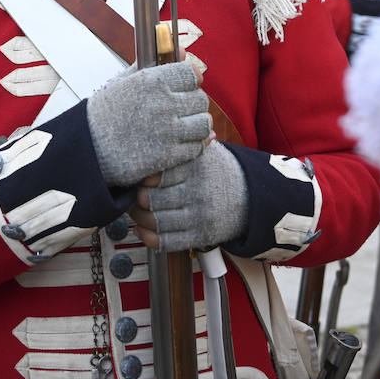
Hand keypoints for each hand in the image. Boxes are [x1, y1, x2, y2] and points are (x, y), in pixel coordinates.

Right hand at [87, 62, 209, 186]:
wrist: (86, 148)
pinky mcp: (168, 155)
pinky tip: (178, 144)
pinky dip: (191, 146)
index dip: (191, 81)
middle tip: (183, 110)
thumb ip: (154, 64)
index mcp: (152, 81)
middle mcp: (163, 103)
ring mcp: (167, 131)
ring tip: (185, 127)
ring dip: (197, 126)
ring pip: (203, 124)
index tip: (187, 86)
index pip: (191, 75)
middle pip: (200, 100)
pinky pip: (195, 148)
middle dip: (193, 105)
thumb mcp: (124, 82)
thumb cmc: (105, 114)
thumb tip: (182, 49)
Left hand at [130, 141, 247, 251]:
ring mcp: (198, 217)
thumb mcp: (207, 152)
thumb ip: (184, 146)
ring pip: (156, 222)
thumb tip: (154, 136)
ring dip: (138, 218)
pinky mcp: (199, 236)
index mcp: (197, 168)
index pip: (162, 173)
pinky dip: (148, 237)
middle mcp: (197, 193)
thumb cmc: (221, 172)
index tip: (137, 178)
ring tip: (133, 211)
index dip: (143, 178)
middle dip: (135, 199)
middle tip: (128, 195)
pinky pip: (167, 242)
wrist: (251, 198)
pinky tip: (141, 229)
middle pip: (153, 200)